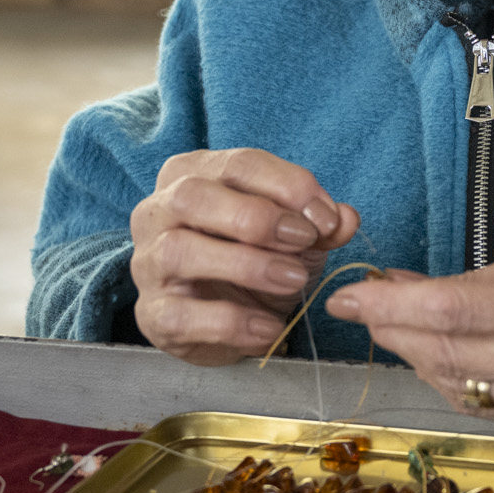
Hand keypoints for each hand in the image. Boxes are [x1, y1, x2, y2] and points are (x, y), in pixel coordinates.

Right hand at [129, 149, 359, 365]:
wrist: (224, 325)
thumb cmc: (251, 265)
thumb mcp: (294, 240)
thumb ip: (320, 226)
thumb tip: (345, 218)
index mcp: (192, 176)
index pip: (237, 165)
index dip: (287, 186)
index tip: (326, 217)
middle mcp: (158, 212)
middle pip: (194, 196)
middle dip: (257, 216)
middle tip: (305, 240)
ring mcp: (148, 263)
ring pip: (180, 250)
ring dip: (246, 264)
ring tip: (293, 280)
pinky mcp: (152, 314)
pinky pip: (182, 314)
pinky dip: (231, 322)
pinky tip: (268, 328)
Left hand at [325, 232, 493, 428]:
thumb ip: (472, 281)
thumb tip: (405, 289)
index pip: (447, 313)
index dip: (388, 306)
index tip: (349, 295)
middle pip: (442, 354)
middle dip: (393, 329)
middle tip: (363, 304)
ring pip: (455, 385)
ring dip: (415, 355)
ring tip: (394, 324)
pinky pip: (481, 403)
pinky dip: (449, 378)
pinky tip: (434, 354)